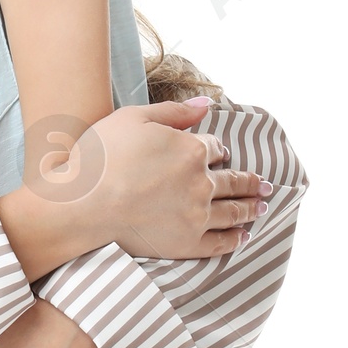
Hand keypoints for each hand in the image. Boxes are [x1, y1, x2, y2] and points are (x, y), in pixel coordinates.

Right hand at [85, 99, 268, 260]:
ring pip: (234, 211)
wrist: (81, 204)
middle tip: (266, 185)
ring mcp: (196, 216)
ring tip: (263, 206)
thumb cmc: (99, 157)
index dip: (217, 150)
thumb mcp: (133, 118)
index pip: (215, 148)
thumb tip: (207, 104)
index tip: (220, 154)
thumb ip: (173, 112)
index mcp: (191, 150)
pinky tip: (244, 236)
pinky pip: (220, 242)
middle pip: (234, 181)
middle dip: (251, 182)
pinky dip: (235, 239)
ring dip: (251, 208)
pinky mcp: (186, 244)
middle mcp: (201, 183)